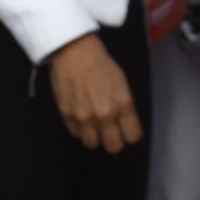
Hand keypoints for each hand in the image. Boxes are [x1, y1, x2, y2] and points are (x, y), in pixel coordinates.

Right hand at [47, 33, 142, 152]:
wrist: (75, 53)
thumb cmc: (101, 64)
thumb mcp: (122, 83)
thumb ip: (124, 106)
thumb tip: (125, 123)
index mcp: (123, 104)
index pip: (133, 136)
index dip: (130, 135)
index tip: (127, 132)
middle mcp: (105, 115)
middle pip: (113, 147)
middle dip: (114, 141)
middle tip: (111, 133)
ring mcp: (84, 118)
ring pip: (93, 144)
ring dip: (95, 136)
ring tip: (94, 125)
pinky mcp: (67, 116)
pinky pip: (76, 134)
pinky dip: (79, 129)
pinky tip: (81, 116)